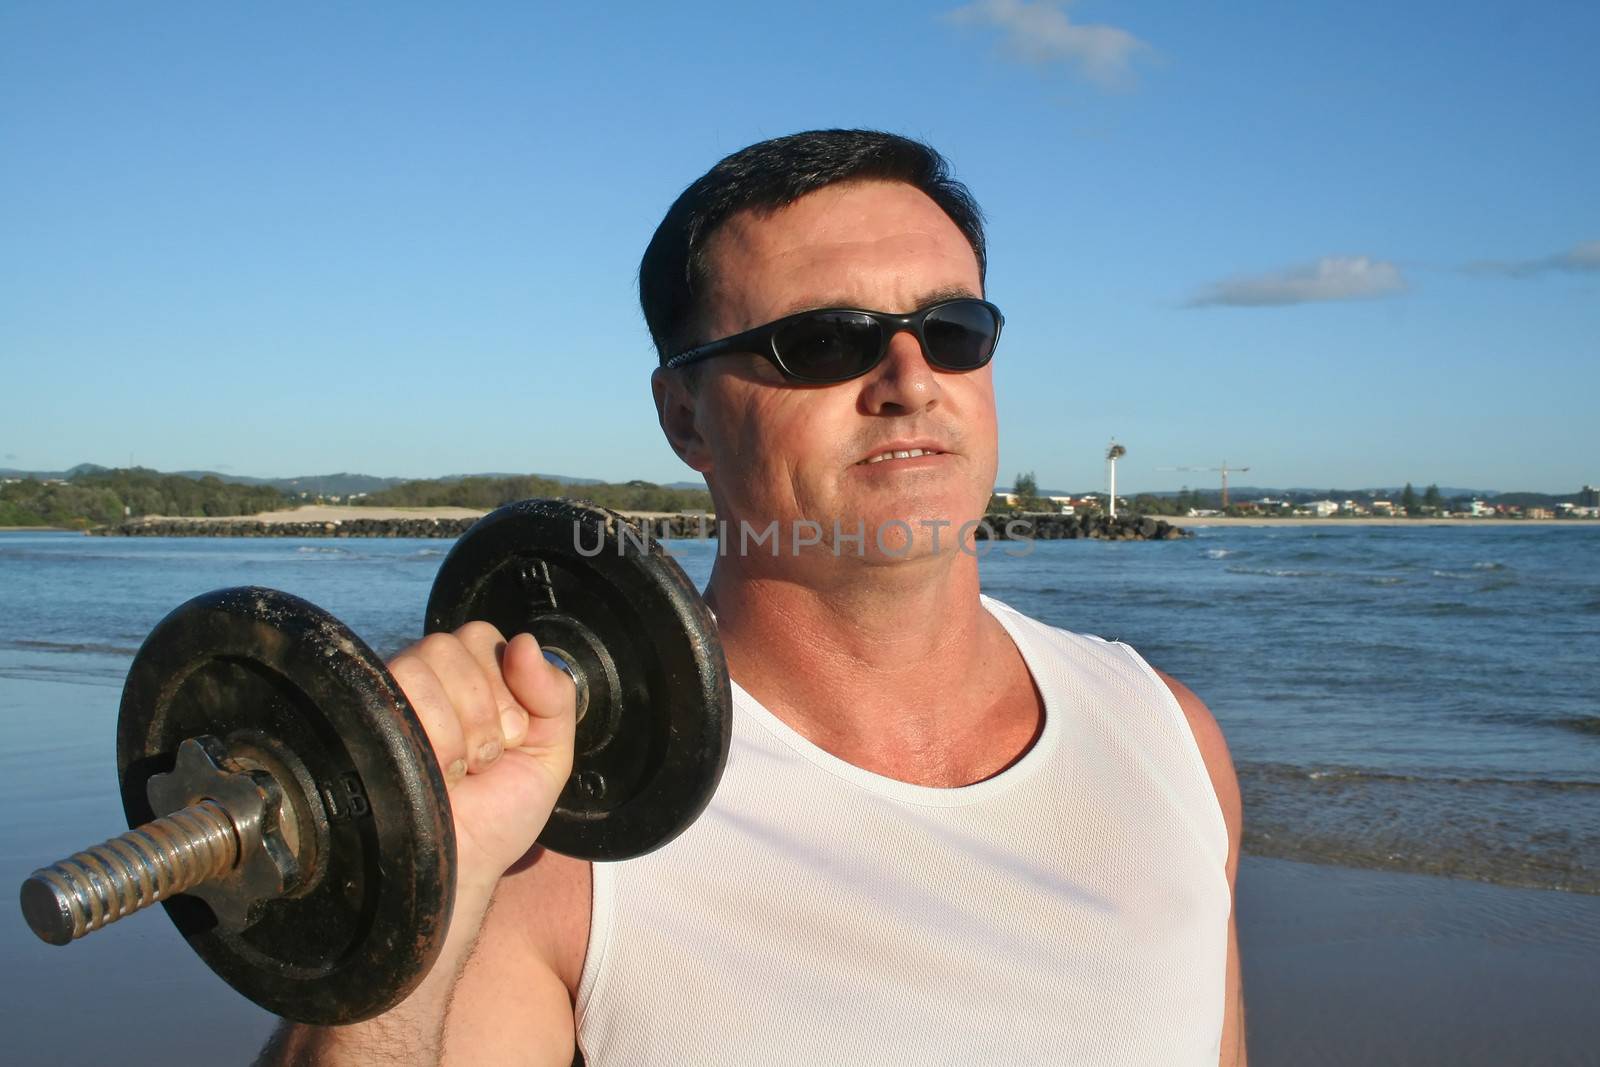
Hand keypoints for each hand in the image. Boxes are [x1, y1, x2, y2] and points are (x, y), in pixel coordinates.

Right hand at [387, 622, 576, 895]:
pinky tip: (441, 769)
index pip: (486, 637)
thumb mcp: (550, 752)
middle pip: (458, 642)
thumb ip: (554, 694)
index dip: (507, 683)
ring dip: (463, 724)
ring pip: (432, 657)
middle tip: (486, 757)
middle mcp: (429, 683)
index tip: (513, 735)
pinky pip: (404, 682)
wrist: (464, 862)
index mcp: (472, 682)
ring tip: (461, 768)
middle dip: (486, 705)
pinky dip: (439, 732)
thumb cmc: (501, 813)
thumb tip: (526, 643)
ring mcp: (395, 696)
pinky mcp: (369, 715)